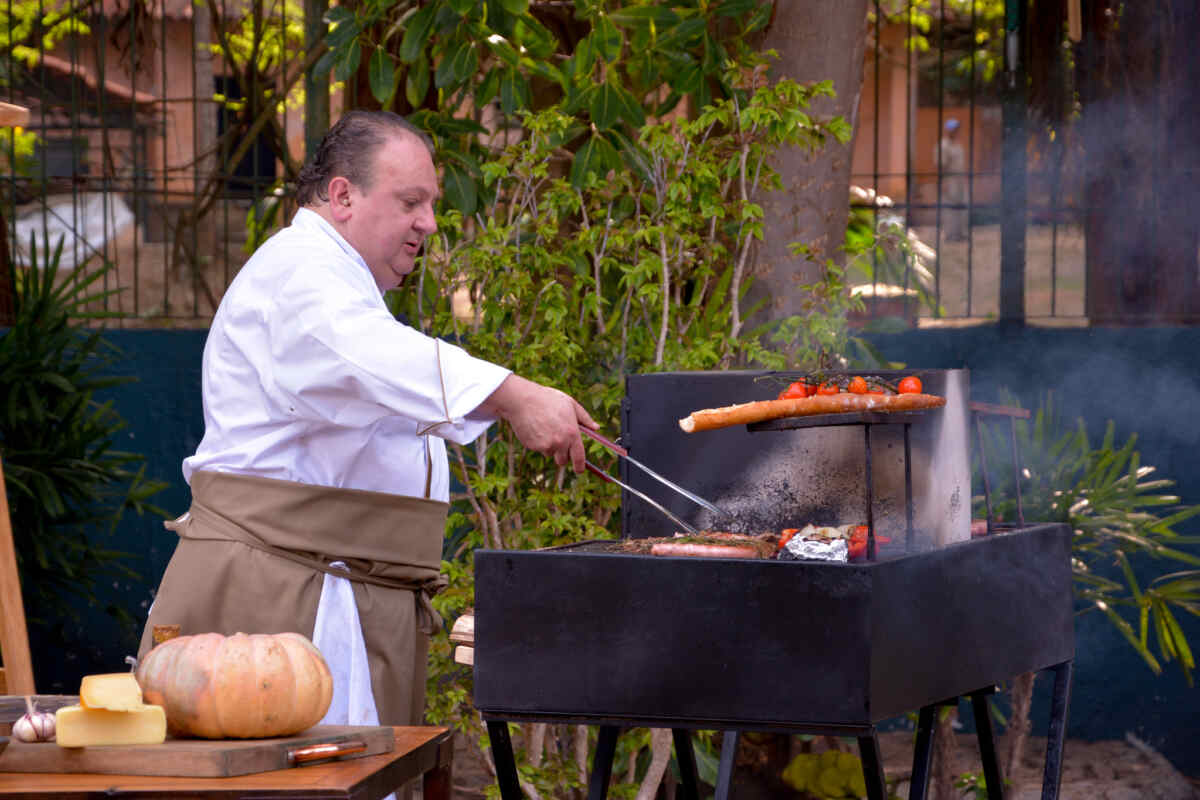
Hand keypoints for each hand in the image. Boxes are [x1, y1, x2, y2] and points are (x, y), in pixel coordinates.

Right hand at [480, 375, 597, 471]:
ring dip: (549, 446)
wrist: (522, 399)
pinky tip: (535, 427)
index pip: (579, 458)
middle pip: (563, 460)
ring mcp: (545, 445)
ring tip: (544, 427)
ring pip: (549, 453)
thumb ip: (585, 418)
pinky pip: (538, 449)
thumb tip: (596, 427)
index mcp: (572, 433)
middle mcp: (560, 442)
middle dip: (562, 454)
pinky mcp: (533, 446)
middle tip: (558, 440)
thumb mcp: (570, 404)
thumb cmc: (548, 399)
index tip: (579, 470)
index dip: (580, 467)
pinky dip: (538, 442)